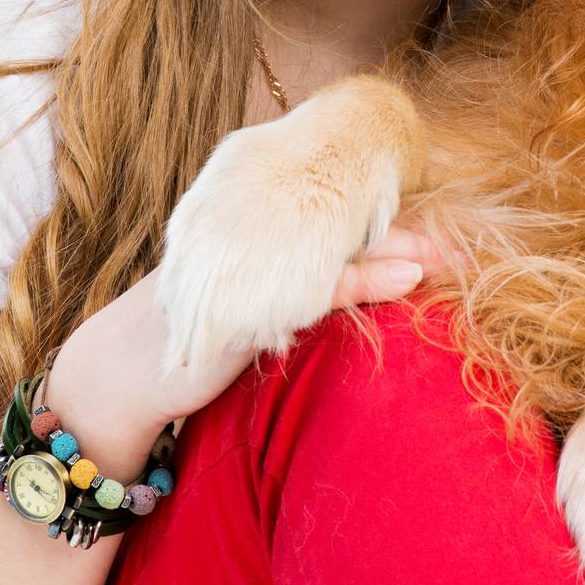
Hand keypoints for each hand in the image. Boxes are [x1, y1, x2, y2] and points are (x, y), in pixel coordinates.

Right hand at [44, 218, 451, 479]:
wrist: (123, 373)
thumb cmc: (194, 335)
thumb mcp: (255, 304)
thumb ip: (298, 284)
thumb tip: (355, 277)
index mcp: (258, 228)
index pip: (332, 211)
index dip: (386, 217)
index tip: (440, 227)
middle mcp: (256, 232)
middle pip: (342, 218)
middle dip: (406, 228)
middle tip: (462, 241)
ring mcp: (252, 261)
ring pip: (339, 242)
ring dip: (402, 247)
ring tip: (450, 254)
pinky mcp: (249, 298)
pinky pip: (318, 280)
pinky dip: (366, 275)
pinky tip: (407, 274)